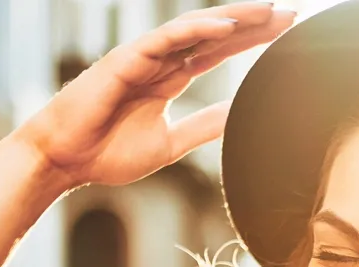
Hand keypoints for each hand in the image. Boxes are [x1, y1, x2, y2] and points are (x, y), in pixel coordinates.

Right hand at [8, 2, 294, 189]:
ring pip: (195, 28)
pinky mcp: (126, 61)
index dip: (252, 41)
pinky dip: (196, 30)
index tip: (287, 35)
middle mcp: (160, 61)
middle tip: (293, 13)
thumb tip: (239, 118)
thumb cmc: (107, 153)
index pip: (219, 51)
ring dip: (233, 18)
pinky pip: (166, 40)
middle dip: (253, 23)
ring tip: (269, 10)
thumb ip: (203, 127)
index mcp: (170, 78)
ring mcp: (144, 58)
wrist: (65, 160)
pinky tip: (226, 26)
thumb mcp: (170, 142)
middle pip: (215, 34)